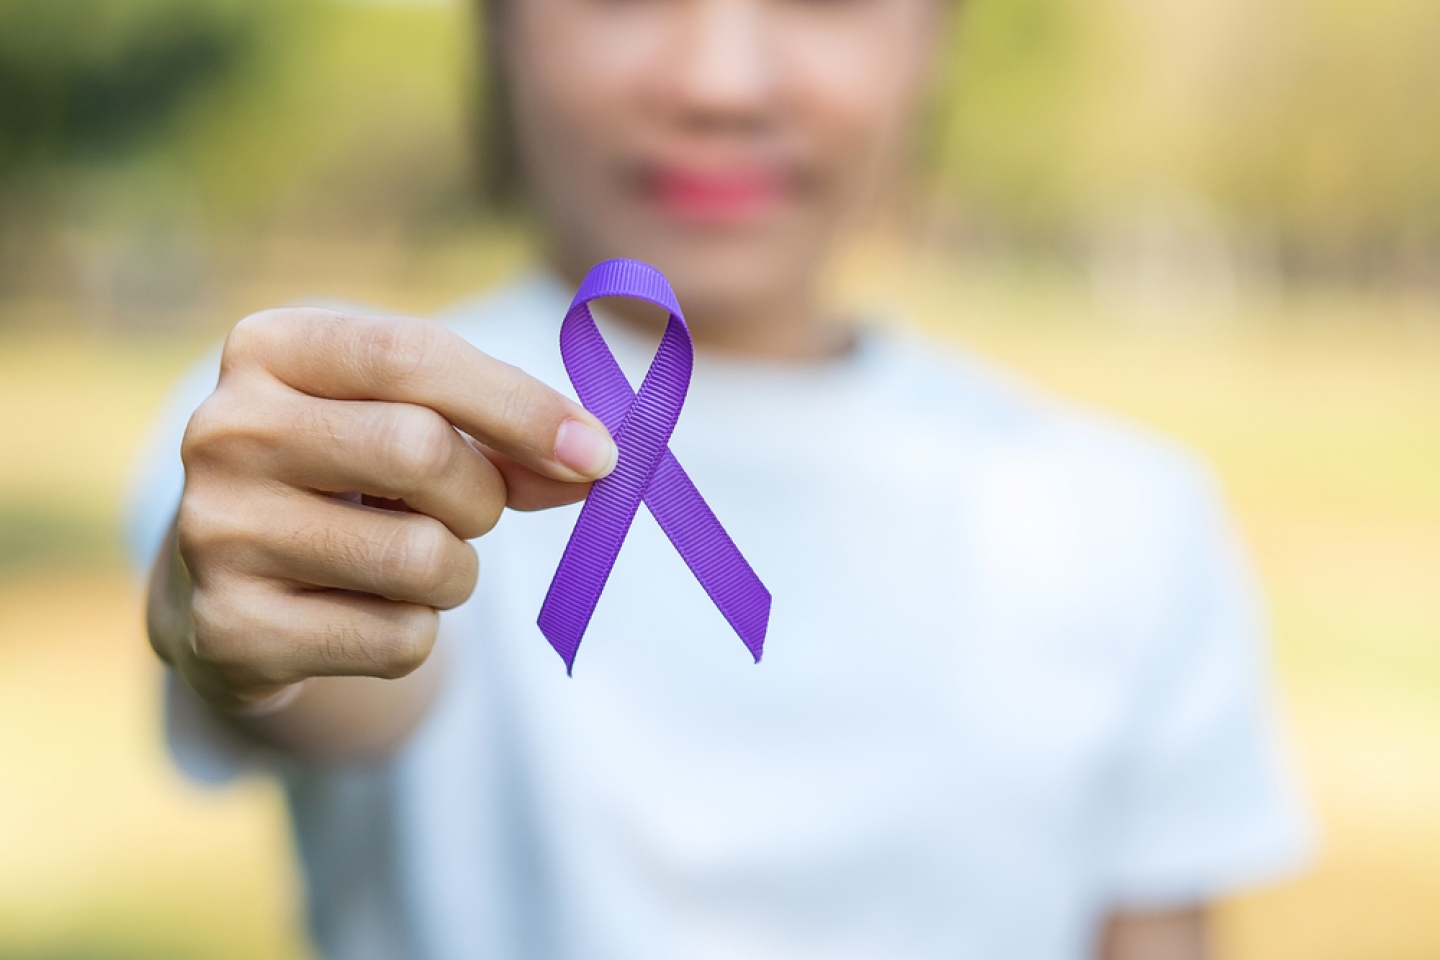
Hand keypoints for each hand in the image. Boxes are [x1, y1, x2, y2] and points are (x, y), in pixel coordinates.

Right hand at [147, 307, 615, 713]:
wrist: (228, 584)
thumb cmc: (347, 477)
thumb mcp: (409, 422)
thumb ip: (503, 434)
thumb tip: (596, 462)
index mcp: (267, 348)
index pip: (413, 355)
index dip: (522, 406)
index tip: (600, 453)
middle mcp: (223, 431)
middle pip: (422, 452)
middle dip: (482, 495)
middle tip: (468, 511)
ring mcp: (216, 534)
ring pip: (421, 558)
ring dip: (454, 571)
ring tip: (403, 559)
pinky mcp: (232, 631)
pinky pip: (399, 639)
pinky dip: (415, 632)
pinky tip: (360, 612)